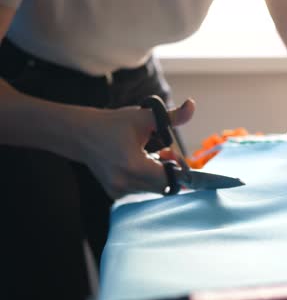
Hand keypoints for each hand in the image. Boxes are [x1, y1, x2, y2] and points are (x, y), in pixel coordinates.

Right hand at [80, 99, 194, 198]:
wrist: (81, 134)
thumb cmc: (114, 124)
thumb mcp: (144, 117)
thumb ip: (173, 116)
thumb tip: (192, 105)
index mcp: (133, 165)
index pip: (169, 179)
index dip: (179, 171)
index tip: (179, 159)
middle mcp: (125, 182)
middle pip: (163, 186)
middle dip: (169, 171)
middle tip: (164, 152)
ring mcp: (118, 190)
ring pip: (153, 189)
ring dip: (157, 175)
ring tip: (148, 154)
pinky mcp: (115, 193)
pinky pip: (140, 190)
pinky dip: (145, 179)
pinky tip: (137, 164)